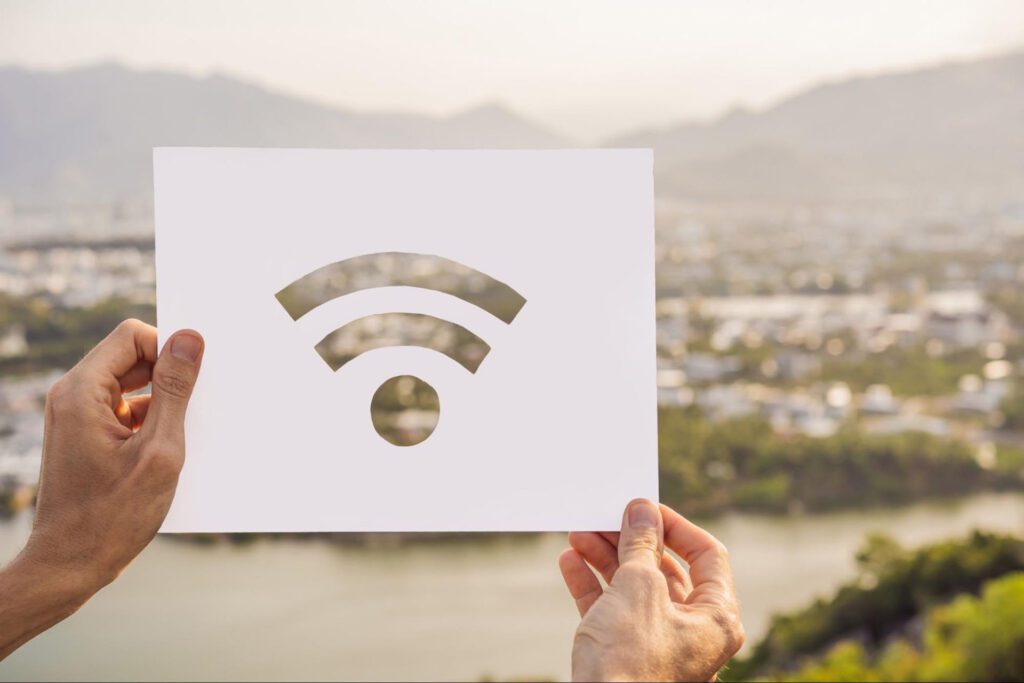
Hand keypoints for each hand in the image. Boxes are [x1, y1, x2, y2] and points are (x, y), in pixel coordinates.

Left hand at [0, 320, 203, 659]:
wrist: (69, 565)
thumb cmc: (112, 516)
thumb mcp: (159, 450)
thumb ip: (175, 390)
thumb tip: (189, 339)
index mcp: (81, 392)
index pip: (133, 336)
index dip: (168, 352)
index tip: (193, 384)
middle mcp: (72, 396)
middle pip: (132, 357)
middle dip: (167, 378)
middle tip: (191, 412)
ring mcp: (76, 415)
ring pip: (131, 384)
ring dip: (161, 404)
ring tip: (171, 444)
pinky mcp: (85, 434)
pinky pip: (125, 409)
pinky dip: (149, 423)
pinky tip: (162, 455)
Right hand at [559, 499, 743, 681]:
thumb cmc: (631, 661)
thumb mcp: (638, 587)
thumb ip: (641, 543)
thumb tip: (642, 510)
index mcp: (716, 617)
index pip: (707, 555)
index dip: (674, 526)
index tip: (644, 508)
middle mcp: (693, 631)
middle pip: (664, 569)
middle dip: (630, 540)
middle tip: (604, 516)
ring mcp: (659, 644)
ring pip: (634, 587)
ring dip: (605, 557)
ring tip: (578, 534)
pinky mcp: (627, 655)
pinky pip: (612, 610)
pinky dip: (592, 585)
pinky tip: (571, 562)